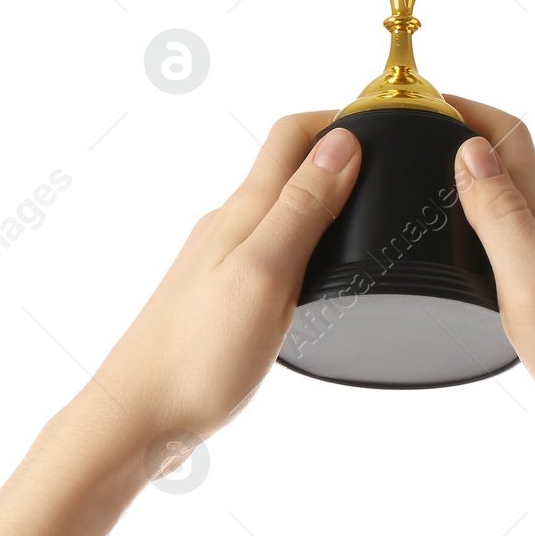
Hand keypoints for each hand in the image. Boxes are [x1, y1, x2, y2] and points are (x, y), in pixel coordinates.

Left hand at [90, 112, 360, 452]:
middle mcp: (229, 226)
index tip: (388, 124)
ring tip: (370, 214)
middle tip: (394, 168)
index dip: (339, 118)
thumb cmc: (198, 355)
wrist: (140, 417)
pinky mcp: (223, 295)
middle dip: (339, 153)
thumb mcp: (264, 274)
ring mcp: (223, 260)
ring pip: (280, 207)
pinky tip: (322, 271)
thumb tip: (343, 143)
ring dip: (323, 196)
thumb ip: (302, 209)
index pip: (292, 136)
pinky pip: (271, 247)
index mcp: (242, 212)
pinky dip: (305, 240)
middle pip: (287, 166)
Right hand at [447, 96, 534, 496]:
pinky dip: (492, 241)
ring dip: (476, 191)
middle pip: (512, 169)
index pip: (510, 140)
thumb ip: (503, 219)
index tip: (419, 98)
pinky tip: (476, 269)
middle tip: (409, 141)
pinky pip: (524, 257)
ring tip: (427, 196)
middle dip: (461, 142)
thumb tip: (470, 149)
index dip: (466, 109)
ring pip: (519, 214)